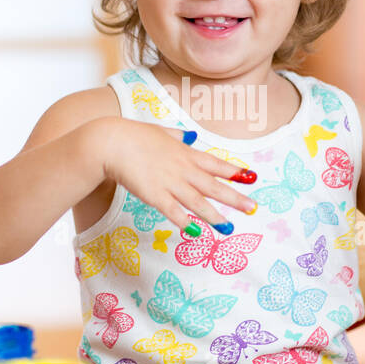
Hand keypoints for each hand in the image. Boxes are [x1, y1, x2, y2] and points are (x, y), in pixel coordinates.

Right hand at [97, 118, 257, 234]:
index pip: (215, 164)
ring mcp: (170, 183)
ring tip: (230, 228)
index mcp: (185, 153)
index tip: (252, 178)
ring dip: (215, 216)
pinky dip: (184, 222)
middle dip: (235, 198)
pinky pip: (173, 211)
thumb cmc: (133, 135)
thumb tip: (191, 135)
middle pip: (213, 186)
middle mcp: (182, 169)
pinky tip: (195, 232)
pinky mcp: (154, 195)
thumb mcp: (161, 131)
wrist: (111, 142)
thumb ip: (177, 136)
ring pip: (198, 202)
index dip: (234, 172)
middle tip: (253, 208)